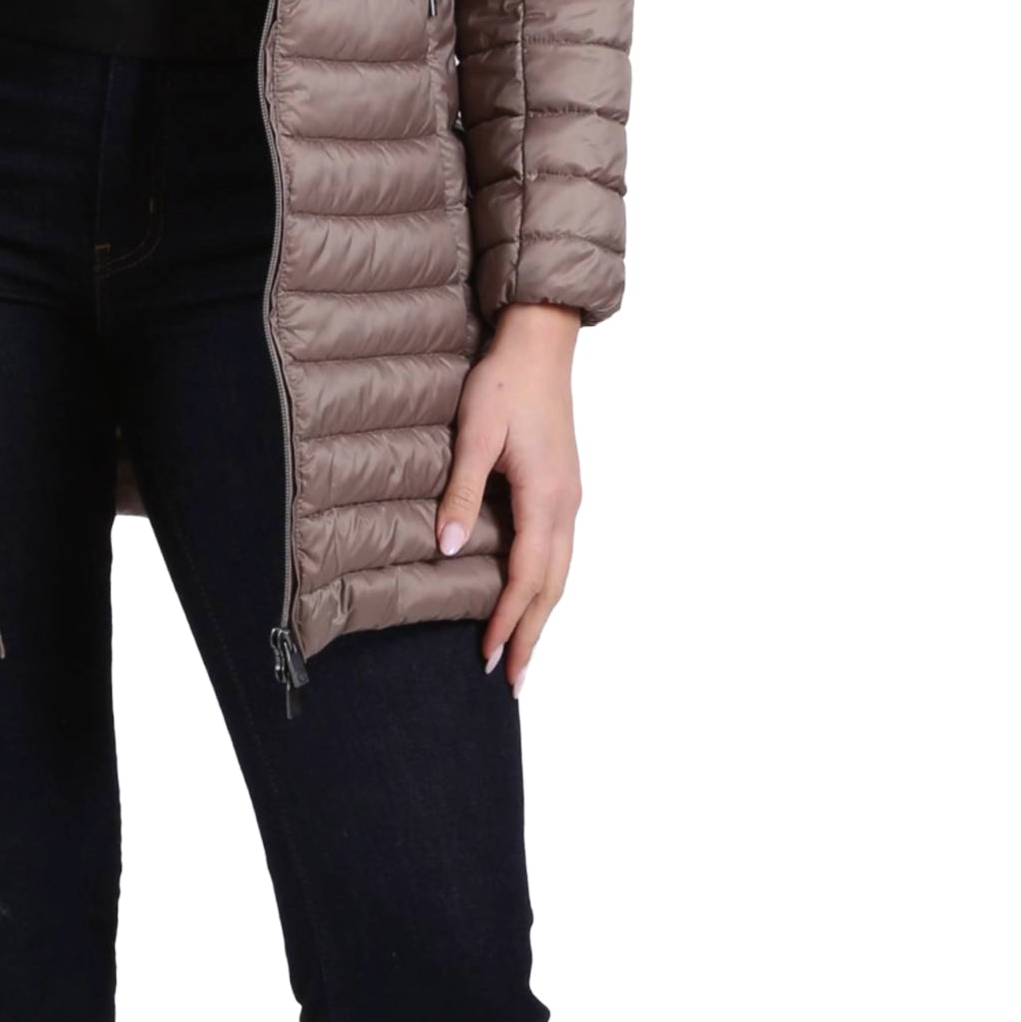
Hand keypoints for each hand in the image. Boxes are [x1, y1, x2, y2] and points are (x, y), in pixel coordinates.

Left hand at [436, 303, 582, 696]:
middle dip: (531, 634)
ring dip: (542, 613)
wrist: (541, 342)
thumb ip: (463, 492)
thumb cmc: (504, 382)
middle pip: (552, 587)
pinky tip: (532, 592)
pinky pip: (560, 550)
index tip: (488, 657)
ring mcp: (570, 496)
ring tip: (522, 649)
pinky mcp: (566, 486)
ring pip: (561, 571)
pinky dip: (547, 583)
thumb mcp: (476, 434)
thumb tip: (450, 547)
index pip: (527, 577)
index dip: (507, 620)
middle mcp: (566, 505)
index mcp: (546, 498)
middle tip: (512, 679)